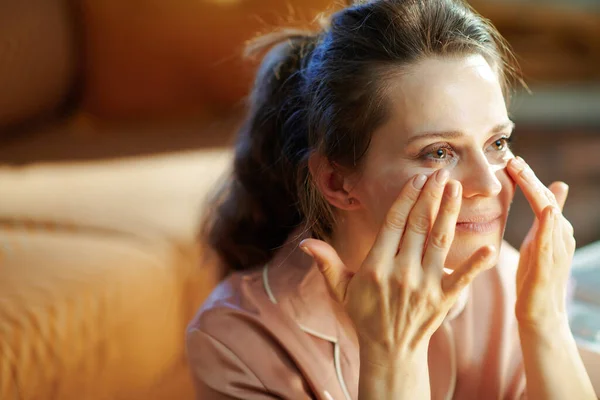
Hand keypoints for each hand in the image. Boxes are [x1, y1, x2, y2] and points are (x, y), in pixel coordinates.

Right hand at [299, 170, 495, 360]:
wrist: (389, 351)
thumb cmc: (364, 314)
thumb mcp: (341, 289)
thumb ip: (326, 262)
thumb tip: (304, 243)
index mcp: (375, 266)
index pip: (393, 224)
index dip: (406, 199)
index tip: (416, 179)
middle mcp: (401, 273)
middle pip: (418, 226)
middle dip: (430, 196)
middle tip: (441, 171)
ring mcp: (424, 286)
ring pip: (439, 241)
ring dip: (449, 212)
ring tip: (456, 188)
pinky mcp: (443, 300)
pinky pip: (462, 279)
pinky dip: (476, 264)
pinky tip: (490, 247)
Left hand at [506, 157, 574, 330]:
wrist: (541, 315)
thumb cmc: (537, 276)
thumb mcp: (540, 240)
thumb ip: (546, 216)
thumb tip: (556, 187)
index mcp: (554, 229)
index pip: (541, 197)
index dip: (529, 177)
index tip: (512, 159)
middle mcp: (560, 236)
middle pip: (545, 200)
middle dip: (530, 179)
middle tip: (514, 160)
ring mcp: (556, 251)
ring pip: (549, 216)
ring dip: (537, 193)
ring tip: (523, 174)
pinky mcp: (548, 268)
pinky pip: (549, 244)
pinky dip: (547, 226)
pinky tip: (545, 211)